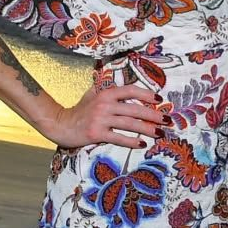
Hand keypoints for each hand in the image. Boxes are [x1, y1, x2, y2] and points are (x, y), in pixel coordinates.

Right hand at [45, 83, 162, 148]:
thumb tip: (125, 84)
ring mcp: (100, 119)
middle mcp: (104, 105)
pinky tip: (142, 143)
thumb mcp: (92, 94)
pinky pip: (118, 138)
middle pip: (134, 109)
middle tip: (167, 120)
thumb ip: (107, 89)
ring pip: (129, 124)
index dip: (146, 94)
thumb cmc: (79, 110)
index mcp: (106, 93)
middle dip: (153, 115)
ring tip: (159, 133)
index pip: (130, 91)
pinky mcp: (96, 134)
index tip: (159, 100)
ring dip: (147, 129)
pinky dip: (131, 141)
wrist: (60, 124)